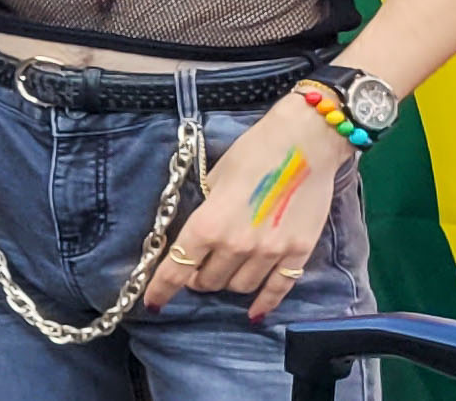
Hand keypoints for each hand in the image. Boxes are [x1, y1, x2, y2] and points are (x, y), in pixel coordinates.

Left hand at [144, 100, 347, 319]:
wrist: (304, 143)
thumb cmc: (252, 153)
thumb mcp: (214, 181)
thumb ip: (206, 214)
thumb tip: (197, 237)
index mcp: (208, 224)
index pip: (177, 269)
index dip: (161, 289)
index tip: (151, 301)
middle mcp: (236, 245)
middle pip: (208, 281)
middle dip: (197, 277)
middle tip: (197, 267)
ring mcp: (269, 252)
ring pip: (239, 287)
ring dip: (226, 283)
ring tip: (223, 272)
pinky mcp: (298, 252)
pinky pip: (278, 289)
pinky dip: (263, 303)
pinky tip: (254, 312)